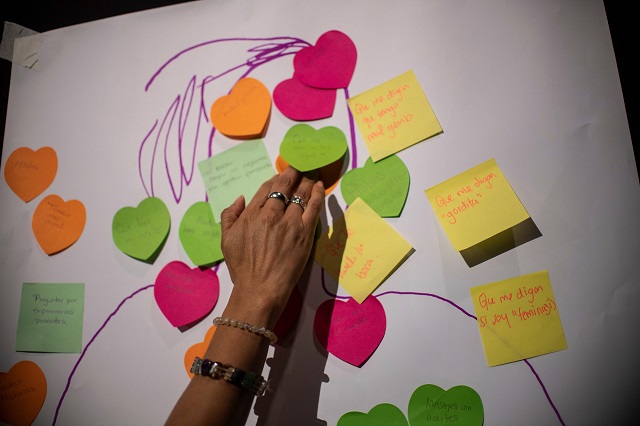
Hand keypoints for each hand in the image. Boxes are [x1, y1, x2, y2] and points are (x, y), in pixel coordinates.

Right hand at [219, 166, 324, 326]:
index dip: (276, 179)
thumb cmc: (243, 269)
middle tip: (299, 165)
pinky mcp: (305, 233)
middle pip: (284, 186)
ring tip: (311, 172)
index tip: (282, 176)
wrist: (260, 289)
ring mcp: (290, 222)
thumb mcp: (226, 240)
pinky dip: (317, 193)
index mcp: (251, 214)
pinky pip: (314, 206)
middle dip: (292, 173)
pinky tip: (319, 186)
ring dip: (306, 180)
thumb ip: (230, 216)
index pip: (266, 188)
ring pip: (300, 193)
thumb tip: (241, 199)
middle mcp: (271, 214)